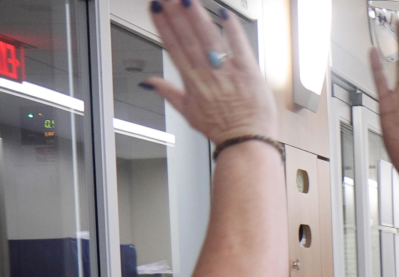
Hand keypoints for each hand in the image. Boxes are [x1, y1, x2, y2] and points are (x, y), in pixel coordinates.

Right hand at [144, 0, 276, 143]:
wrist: (247, 140)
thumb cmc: (221, 129)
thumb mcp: (189, 113)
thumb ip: (168, 93)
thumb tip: (150, 83)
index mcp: (192, 82)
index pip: (173, 48)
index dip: (163, 27)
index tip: (156, 10)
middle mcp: (207, 74)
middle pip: (188, 38)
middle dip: (176, 15)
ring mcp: (228, 71)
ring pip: (209, 39)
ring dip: (198, 17)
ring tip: (187, 1)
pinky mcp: (248, 71)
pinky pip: (239, 45)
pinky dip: (233, 29)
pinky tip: (225, 13)